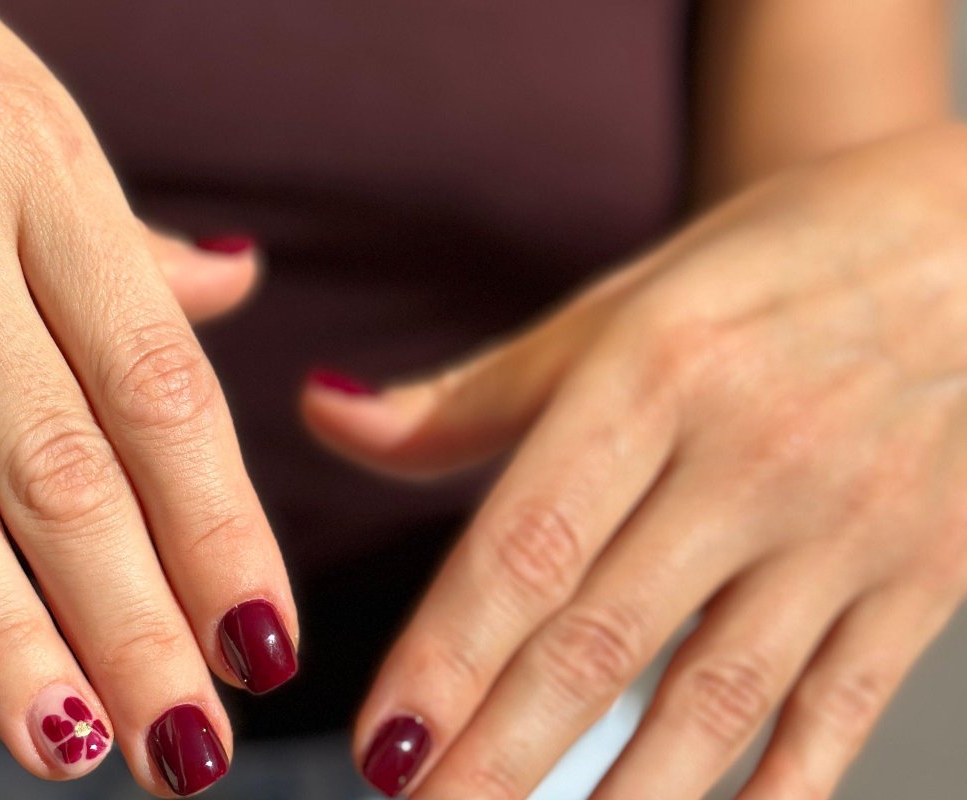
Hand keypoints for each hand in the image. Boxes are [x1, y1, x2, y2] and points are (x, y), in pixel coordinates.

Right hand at [0, 1, 291, 794]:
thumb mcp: (25, 117)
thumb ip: (120, 238)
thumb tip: (233, 293)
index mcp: (43, 176)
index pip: (158, 388)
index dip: (220, 530)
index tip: (265, 646)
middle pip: (56, 462)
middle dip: (134, 622)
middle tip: (190, 748)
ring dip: (3, 633)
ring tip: (75, 745)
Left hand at [304, 124, 966, 798]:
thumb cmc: (769, 272)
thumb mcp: (619, 306)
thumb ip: (472, 392)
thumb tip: (324, 411)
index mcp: (656, 373)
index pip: (529, 543)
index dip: (449, 655)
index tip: (382, 747)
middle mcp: (752, 454)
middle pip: (604, 639)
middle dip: (502, 753)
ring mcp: (846, 526)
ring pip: (714, 699)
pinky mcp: (925, 577)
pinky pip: (835, 712)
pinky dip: (771, 796)